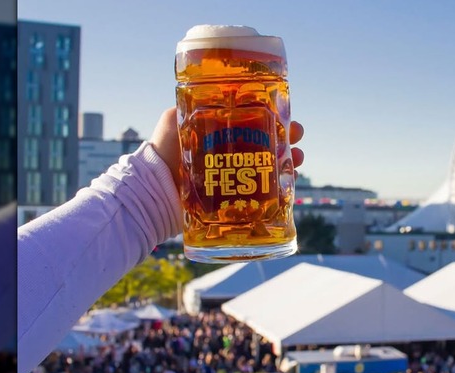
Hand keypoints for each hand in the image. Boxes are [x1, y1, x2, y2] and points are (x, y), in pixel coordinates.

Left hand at [149, 107, 305, 186]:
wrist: (156, 189)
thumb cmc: (162, 153)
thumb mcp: (174, 120)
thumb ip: (187, 106)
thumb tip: (206, 90)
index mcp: (220, 135)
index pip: (253, 124)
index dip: (272, 119)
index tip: (287, 115)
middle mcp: (230, 156)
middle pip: (267, 145)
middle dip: (287, 139)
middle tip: (297, 135)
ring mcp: (234, 178)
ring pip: (270, 168)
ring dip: (289, 162)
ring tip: (299, 159)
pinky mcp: (235, 200)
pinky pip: (264, 194)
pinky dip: (281, 188)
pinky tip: (291, 181)